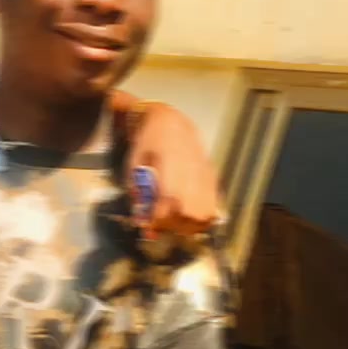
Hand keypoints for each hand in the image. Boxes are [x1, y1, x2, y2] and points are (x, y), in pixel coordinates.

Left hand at [128, 103, 221, 240]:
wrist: (170, 122)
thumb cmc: (149, 143)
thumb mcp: (134, 167)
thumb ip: (138, 194)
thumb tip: (141, 218)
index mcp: (170, 176)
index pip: (167, 212)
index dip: (157, 224)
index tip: (148, 226)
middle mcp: (192, 180)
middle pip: (189, 217)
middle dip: (173, 226)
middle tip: (162, 222)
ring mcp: (206, 179)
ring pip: (205, 215)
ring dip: (190, 224)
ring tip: (177, 220)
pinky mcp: (213, 178)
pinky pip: (214, 205)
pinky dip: (203, 215)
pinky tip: (190, 213)